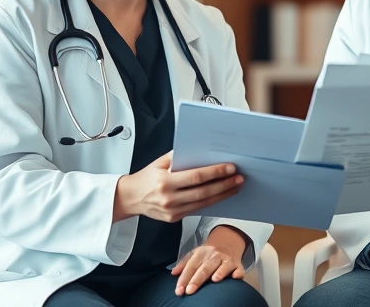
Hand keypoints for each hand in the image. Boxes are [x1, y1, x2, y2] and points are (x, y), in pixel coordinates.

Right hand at [113, 151, 243, 222]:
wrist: (130, 198)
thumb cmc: (146, 178)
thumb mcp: (159, 162)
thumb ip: (179, 156)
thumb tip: (202, 151)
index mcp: (165, 181)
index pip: (196, 176)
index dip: (215, 172)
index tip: (230, 168)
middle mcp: (169, 198)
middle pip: (203, 192)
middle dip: (224, 185)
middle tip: (239, 178)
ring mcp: (172, 211)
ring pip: (203, 204)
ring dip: (222, 195)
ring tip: (235, 187)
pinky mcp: (175, 218)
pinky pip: (197, 210)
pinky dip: (211, 202)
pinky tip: (221, 195)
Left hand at [170, 226, 247, 295]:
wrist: (227, 243)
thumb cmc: (208, 254)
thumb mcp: (194, 254)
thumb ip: (184, 263)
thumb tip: (173, 273)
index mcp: (201, 253)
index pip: (191, 266)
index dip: (184, 278)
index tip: (179, 290)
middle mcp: (214, 255)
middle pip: (205, 267)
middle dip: (197, 279)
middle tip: (189, 291)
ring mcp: (226, 259)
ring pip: (223, 266)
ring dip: (220, 272)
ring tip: (214, 280)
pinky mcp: (237, 265)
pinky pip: (239, 269)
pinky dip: (238, 272)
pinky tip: (235, 277)